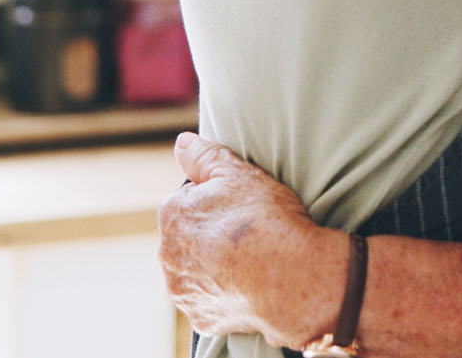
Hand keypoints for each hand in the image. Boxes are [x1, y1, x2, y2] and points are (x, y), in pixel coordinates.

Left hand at [160, 133, 342, 348]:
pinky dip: (224, 293)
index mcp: (172, 214)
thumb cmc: (268, 221)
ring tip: (250, 259)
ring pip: (195, 270)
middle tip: (248, 231)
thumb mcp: (239, 173)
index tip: (243, 206)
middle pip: (188, 236)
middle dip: (210, 233)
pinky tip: (248, 284)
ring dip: (213, 265)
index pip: (189, 200)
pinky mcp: (201, 317)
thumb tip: (182, 143)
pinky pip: (209, 300)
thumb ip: (204, 156)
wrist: (293, 278)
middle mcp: (168, 255)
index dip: (219, 200)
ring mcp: (183, 290)